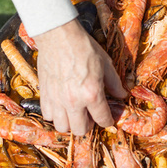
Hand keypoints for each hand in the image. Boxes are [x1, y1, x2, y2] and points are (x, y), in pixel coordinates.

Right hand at [33, 19, 126, 135]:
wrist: (59, 37)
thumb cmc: (84, 48)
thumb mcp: (106, 64)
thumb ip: (115, 83)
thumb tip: (122, 95)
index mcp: (92, 94)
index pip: (102, 120)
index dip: (108, 121)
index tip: (108, 118)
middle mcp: (74, 101)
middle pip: (81, 130)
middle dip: (89, 125)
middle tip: (90, 115)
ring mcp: (57, 100)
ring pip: (63, 127)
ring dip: (71, 122)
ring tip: (75, 112)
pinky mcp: (45, 95)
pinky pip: (48, 116)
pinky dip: (56, 114)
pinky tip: (61, 105)